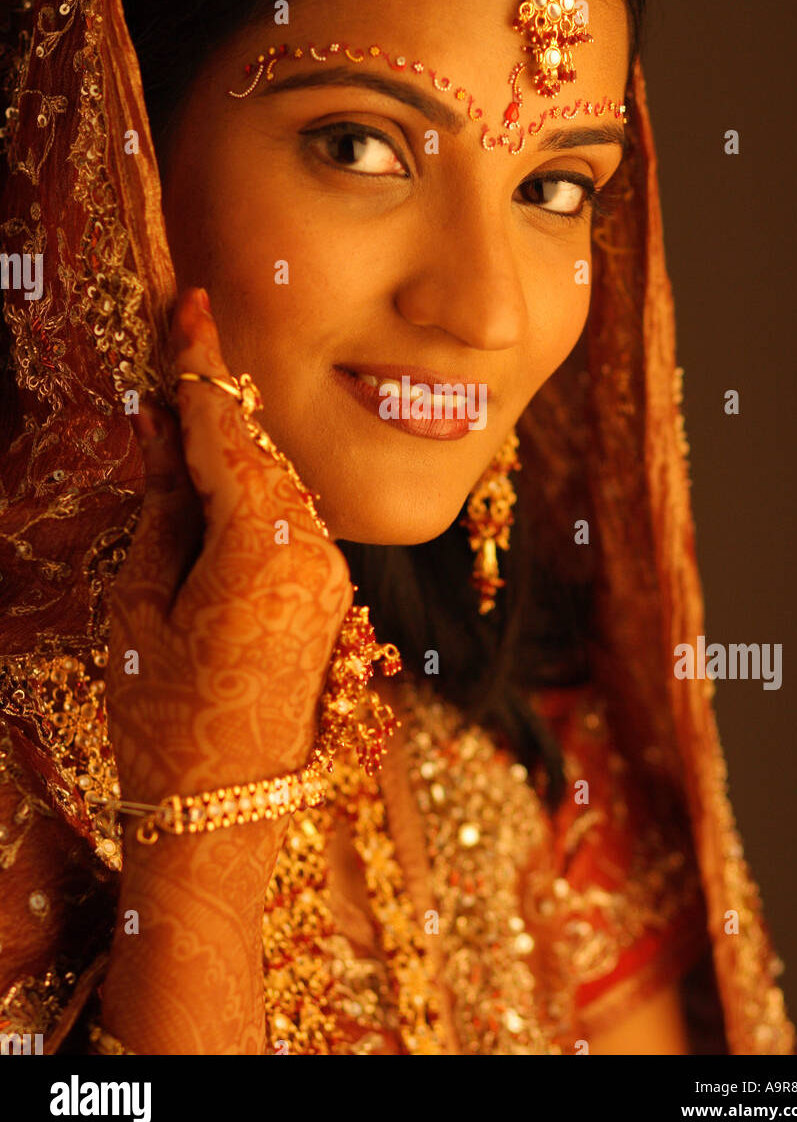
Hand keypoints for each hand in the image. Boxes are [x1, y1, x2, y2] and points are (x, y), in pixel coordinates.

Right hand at [106, 287, 353, 811]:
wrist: (223, 817)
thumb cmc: (163, 723)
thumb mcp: (139, 610)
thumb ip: (165, 512)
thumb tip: (169, 439)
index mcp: (265, 551)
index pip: (228, 436)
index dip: (202, 367)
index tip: (190, 303)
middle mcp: (316, 555)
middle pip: (260, 453)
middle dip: (216, 406)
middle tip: (177, 351)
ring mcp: (332, 580)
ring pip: (278, 486)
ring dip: (232, 454)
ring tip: (180, 431)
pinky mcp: (332, 602)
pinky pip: (291, 524)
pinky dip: (252, 496)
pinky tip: (213, 490)